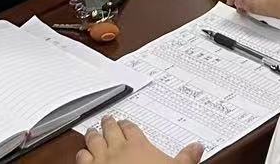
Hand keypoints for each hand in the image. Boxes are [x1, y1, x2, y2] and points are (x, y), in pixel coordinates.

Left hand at [75, 117, 201, 163]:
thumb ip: (186, 157)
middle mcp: (116, 148)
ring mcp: (101, 159)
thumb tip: (197, 148)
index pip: (130, 127)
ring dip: (92, 136)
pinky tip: (82, 154)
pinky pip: (82, 157)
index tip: (126, 123)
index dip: (127, 124)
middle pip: (110, 129)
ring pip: (93, 140)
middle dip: (108, 124)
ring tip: (92, 132)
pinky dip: (82, 154)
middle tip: (107, 120)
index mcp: (137, 144)